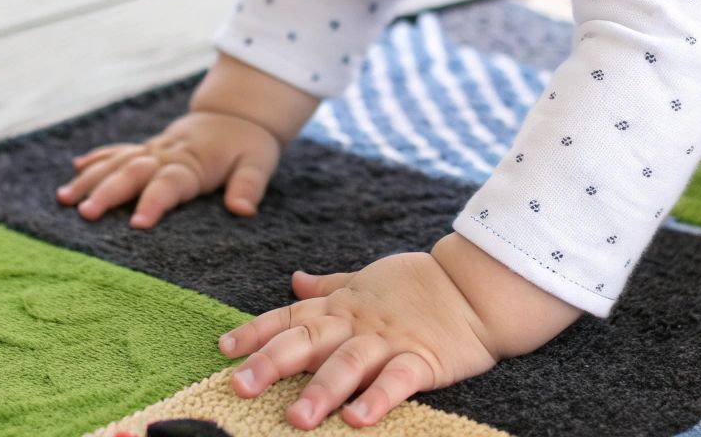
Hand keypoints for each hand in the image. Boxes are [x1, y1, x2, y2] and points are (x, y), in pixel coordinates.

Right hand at [55, 51, 321, 227]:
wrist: (237, 113)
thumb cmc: (249, 145)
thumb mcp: (259, 163)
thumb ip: (248, 186)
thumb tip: (242, 210)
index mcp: (194, 162)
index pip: (170, 183)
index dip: (153, 202)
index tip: (136, 224)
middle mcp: (167, 154)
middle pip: (132, 172)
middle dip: (107, 193)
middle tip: (85, 214)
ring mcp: (154, 149)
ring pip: (116, 162)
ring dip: (90, 179)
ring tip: (64, 199)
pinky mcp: (148, 147)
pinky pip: (118, 150)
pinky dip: (97, 159)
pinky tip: (75, 169)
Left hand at [219, 233, 582, 428]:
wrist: (476, 286)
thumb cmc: (416, 285)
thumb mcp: (365, 279)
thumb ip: (328, 286)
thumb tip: (294, 281)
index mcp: (341, 305)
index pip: (290, 317)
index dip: (255, 331)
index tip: (224, 348)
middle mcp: (357, 323)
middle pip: (308, 341)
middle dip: (271, 362)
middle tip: (240, 385)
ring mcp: (389, 341)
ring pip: (348, 363)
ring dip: (321, 390)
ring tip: (296, 418)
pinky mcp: (423, 359)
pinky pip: (397, 380)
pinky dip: (377, 399)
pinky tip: (357, 420)